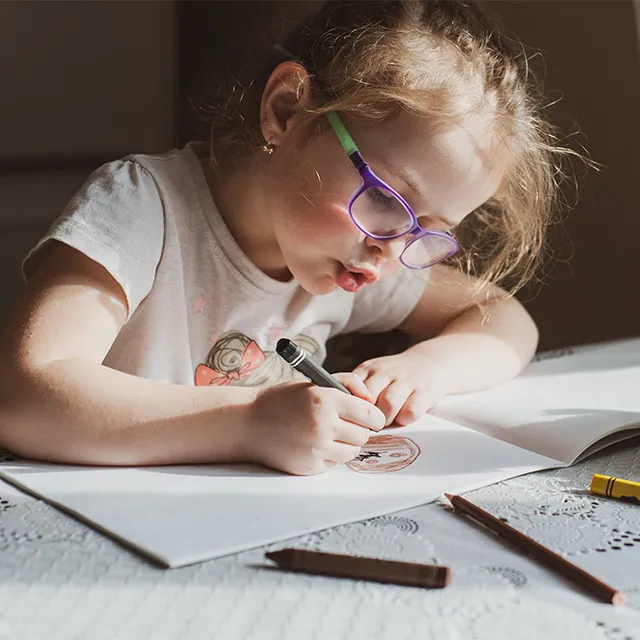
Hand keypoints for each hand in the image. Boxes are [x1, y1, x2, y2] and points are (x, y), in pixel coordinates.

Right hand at [244, 373, 385, 475]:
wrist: (248, 422)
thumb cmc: (283, 399)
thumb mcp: (315, 382)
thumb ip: (348, 384)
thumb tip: (371, 400)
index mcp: (326, 399)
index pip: (370, 414)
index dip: (374, 417)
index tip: (371, 418)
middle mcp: (322, 424)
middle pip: (364, 435)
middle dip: (358, 430)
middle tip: (345, 425)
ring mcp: (315, 447)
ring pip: (352, 452)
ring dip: (346, 445)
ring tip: (329, 435)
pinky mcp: (308, 466)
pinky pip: (334, 464)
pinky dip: (329, 456)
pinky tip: (313, 444)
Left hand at [353, 351, 446, 426]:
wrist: (431, 362)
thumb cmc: (395, 376)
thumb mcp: (373, 375)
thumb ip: (356, 390)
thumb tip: (340, 415)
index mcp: (368, 368)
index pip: (350, 388)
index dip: (349, 407)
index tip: (351, 417)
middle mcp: (386, 372)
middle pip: (368, 399)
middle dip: (366, 418)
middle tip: (369, 425)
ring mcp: (406, 381)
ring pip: (388, 404)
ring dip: (385, 420)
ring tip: (386, 423)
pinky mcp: (425, 391)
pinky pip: (410, 411)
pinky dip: (404, 420)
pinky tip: (403, 418)